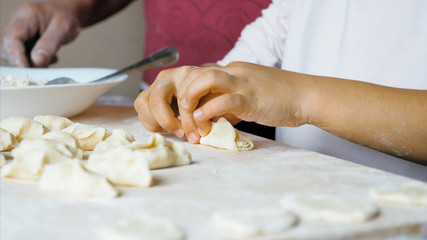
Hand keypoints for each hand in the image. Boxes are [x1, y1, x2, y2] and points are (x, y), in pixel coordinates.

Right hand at [0, 2, 80, 66]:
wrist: (68, 12)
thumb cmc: (66, 16)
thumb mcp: (64, 28)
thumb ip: (50, 44)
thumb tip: (37, 62)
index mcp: (26, 16)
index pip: (12, 38)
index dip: (16, 57)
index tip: (27, 70)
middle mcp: (18, 24)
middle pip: (7, 47)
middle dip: (20, 62)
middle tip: (41, 68)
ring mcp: (20, 34)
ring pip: (14, 54)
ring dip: (29, 64)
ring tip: (50, 59)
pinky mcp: (24, 42)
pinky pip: (23, 56)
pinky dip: (35, 63)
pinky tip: (49, 58)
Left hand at [134, 62, 308, 142]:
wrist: (306, 96)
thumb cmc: (278, 99)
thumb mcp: (247, 97)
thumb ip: (227, 104)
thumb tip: (210, 118)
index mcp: (231, 71)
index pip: (197, 75)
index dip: (184, 95)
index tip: (183, 116)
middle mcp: (233, 72)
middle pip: (194, 75)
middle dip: (182, 99)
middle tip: (182, 123)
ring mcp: (243, 82)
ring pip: (205, 80)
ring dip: (191, 99)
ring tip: (189, 117)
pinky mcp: (253, 97)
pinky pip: (226, 99)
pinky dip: (210, 109)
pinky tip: (203, 120)